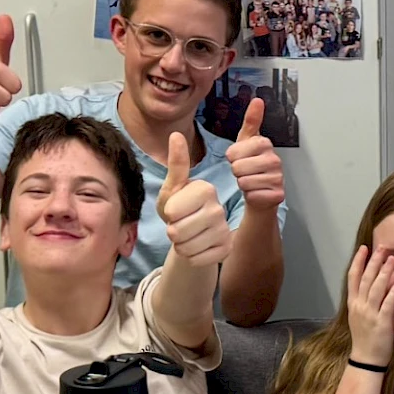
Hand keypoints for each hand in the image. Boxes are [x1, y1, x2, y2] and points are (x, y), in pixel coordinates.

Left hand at [156, 132, 230, 267]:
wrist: (193, 234)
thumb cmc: (178, 209)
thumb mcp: (172, 187)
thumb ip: (176, 164)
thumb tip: (176, 134)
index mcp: (206, 189)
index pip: (173, 211)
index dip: (167, 214)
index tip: (175, 210)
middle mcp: (218, 209)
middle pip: (177, 231)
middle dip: (172, 232)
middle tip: (179, 226)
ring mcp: (224, 230)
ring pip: (186, 248)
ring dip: (180, 246)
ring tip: (186, 237)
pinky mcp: (226, 249)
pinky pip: (196, 259)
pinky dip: (191, 257)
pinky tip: (196, 248)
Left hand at [225, 96, 283, 212]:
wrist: (263, 189)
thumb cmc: (252, 164)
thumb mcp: (247, 140)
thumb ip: (251, 121)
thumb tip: (257, 100)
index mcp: (264, 143)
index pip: (232, 153)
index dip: (232, 158)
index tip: (241, 158)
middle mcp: (274, 159)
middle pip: (237, 168)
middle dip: (238, 172)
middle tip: (247, 171)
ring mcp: (278, 178)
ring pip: (244, 182)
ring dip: (244, 184)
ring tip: (252, 180)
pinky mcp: (278, 194)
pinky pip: (253, 195)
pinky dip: (252, 196)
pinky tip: (258, 191)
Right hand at [345, 244, 393, 365]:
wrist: (366, 358)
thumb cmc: (365, 338)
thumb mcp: (360, 316)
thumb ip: (364, 300)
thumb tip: (371, 285)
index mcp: (353, 303)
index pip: (353, 277)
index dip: (358, 261)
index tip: (364, 248)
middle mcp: (359, 305)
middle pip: (365, 278)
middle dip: (373, 261)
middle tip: (382, 247)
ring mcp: (369, 313)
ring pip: (375, 287)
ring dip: (384, 271)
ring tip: (391, 258)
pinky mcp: (381, 322)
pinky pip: (388, 303)